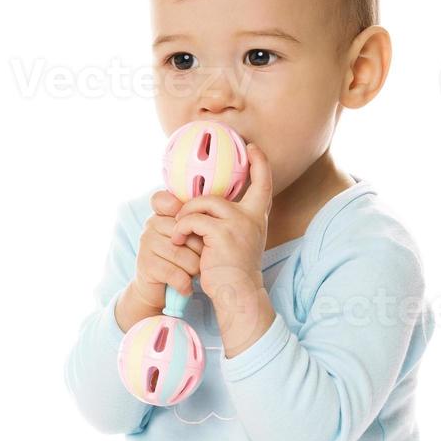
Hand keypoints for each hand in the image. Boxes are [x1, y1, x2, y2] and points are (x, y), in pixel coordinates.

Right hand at [127, 190, 205, 312]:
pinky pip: (175, 273)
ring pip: (184, 256)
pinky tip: (186, 287)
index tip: (197, 231)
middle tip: (201, 261)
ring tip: (193, 274)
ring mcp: (146, 244)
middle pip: (188, 233)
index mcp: (162, 213)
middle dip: (201, 251)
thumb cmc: (180, 259)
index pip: (168, 201)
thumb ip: (196, 219)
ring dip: (194, 270)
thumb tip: (218, 207)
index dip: (186, 215)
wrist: (158, 290)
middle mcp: (151, 224)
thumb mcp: (188, 236)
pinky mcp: (146, 264)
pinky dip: (185, 284)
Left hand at [168, 143, 273, 305]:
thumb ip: (226, 220)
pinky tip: (177, 239)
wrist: (237, 293)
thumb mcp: (235, 240)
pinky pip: (193, 219)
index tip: (252, 148)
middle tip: (180, 214)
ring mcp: (238, 224)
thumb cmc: (231, 269)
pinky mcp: (222, 234)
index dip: (259, 162)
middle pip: (218, 193)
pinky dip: (180, 228)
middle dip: (194, 201)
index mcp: (257, 217)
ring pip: (202, 203)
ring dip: (184, 215)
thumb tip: (197, 203)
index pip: (264, 183)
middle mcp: (252, 217)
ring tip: (178, 231)